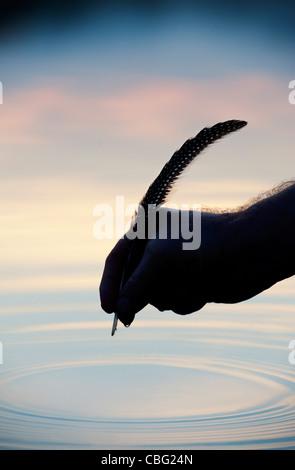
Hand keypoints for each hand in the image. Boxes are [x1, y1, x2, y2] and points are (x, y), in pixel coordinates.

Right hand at [100, 210, 229, 325]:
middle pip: (134, 282)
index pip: (118, 259)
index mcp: (149, 232)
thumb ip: (136, 284)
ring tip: (189, 285)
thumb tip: (121, 310)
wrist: (247, 253)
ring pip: (156, 297)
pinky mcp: (192, 284)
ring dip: (170, 297)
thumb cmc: (202, 243)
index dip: (109, 284)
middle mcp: (160, 250)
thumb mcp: (160, 258)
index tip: (107, 308)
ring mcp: (177, 269)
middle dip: (140, 296)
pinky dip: (186, 301)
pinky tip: (202, 292)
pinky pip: (176, 303)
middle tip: (129, 318)